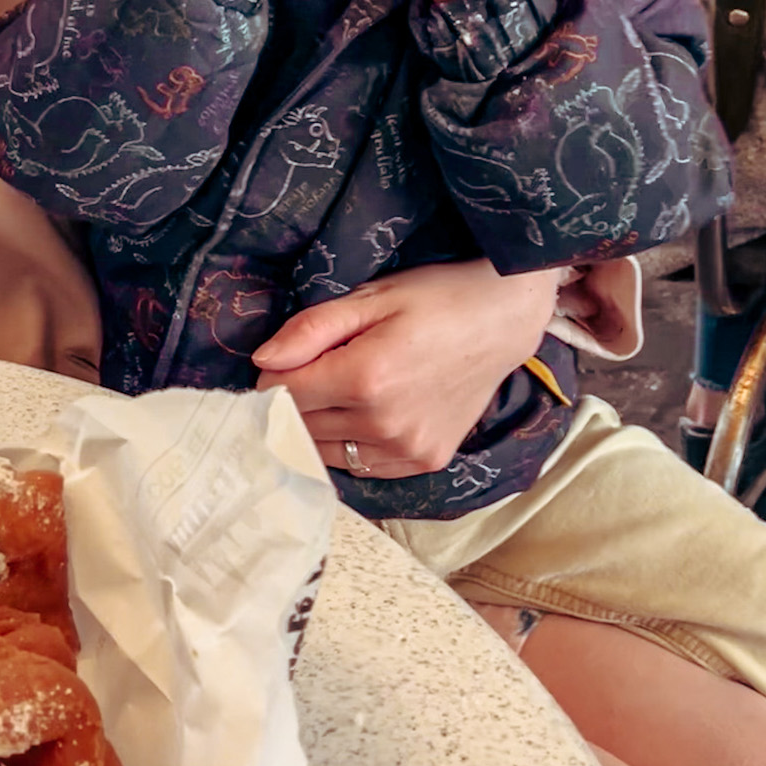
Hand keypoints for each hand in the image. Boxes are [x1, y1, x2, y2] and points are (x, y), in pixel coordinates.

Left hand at [251, 258, 560, 474]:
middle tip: (315, 369)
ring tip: (340, 390)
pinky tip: (364, 414)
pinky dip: (349, 444)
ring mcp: (407, 449)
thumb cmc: (435, 299)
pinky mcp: (425, 462)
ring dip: (318, 424)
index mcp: (365, 378)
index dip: (274, 374)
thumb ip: (311, 330)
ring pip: (325, 450)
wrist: (503, 321)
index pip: (283, 394)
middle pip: (300, 425)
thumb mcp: (371, 298)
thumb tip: (262, 361)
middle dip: (295, 398)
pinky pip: (361, 466)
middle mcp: (384, 423)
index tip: (288, 357)